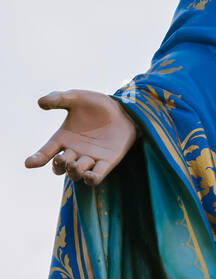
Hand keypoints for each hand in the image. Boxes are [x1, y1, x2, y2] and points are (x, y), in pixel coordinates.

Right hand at [25, 89, 139, 186]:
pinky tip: (89, 176)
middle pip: (60, 167)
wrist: (124, 109)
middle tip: (61, 158)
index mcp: (64, 138)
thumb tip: (40, 102)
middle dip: (58, 165)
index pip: (46, 152)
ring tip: (75, 164)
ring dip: (73, 172)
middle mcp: (74, 152)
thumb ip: (59, 99)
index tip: (29, 163)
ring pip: (76, 174)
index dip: (37, 159)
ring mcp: (90, 159)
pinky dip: (92, 179)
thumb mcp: (77, 98)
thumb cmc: (97, 105)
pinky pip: (96, 178)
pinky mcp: (107, 163)